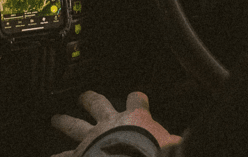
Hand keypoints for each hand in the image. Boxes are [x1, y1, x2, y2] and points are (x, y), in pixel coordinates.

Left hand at [51, 91, 180, 156]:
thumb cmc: (153, 152)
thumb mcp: (173, 144)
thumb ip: (178, 142)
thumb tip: (192, 142)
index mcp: (135, 119)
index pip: (136, 100)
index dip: (137, 98)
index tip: (137, 97)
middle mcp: (111, 123)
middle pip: (98, 104)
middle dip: (90, 100)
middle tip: (83, 97)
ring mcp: (92, 138)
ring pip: (75, 125)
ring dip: (65, 121)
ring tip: (56, 119)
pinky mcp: (79, 154)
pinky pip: (64, 155)